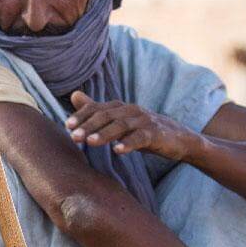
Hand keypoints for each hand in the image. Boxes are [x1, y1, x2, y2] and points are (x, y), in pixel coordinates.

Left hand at [66, 91, 196, 159]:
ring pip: (121, 126)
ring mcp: (144, 121)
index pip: (97, 108)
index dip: (82, 116)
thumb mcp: (118, 120)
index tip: (68, 126)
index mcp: (119, 107)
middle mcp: (131, 110)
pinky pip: (140, 138)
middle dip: (89, 125)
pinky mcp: (155, 134)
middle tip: (74, 136)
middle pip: (107, 116)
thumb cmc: (142, 129)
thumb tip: (74, 95)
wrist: (177, 138)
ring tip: (90, 142)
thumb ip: (97, 110)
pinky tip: (118, 151)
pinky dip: (128, 143)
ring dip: (105, 134)